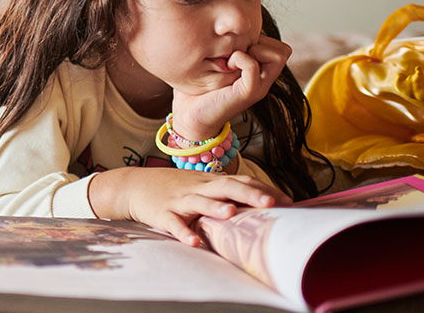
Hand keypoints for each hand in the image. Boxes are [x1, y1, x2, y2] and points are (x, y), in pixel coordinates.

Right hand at [89, 167, 292, 245]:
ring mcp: (179, 200)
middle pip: (226, 187)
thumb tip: (261, 202)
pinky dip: (183, 233)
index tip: (288, 200)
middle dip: (248, 194)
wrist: (135, 185)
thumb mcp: (200, 185)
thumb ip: (226, 193)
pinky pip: (173, 225)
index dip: (263, 189)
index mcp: (210, 181)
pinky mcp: (162, 214)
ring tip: (232, 214)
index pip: (241, 181)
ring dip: (215, 208)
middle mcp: (198, 188)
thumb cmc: (174, 188)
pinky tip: (194, 243)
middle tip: (271, 202)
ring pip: (199, 202)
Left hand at [171, 35, 291, 141]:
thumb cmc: (200, 87)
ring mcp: (259, 87)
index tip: (236, 47)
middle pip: (284, 50)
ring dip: (254, 49)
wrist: (190, 115)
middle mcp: (264, 80)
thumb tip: (227, 25)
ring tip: (233, 59)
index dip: (260, 40)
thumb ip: (229, 48)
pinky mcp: (249, 93)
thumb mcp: (218, 62)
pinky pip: (254, 66)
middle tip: (237, 52)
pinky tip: (227, 66)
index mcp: (260, 72)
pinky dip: (240, 59)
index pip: (278, 47)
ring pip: (279, 55)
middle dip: (261, 43)